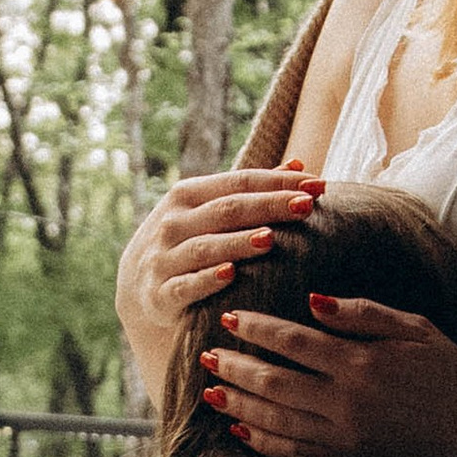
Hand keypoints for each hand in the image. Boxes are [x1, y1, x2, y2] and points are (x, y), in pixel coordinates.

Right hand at [116, 164, 325, 401]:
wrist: (138, 287)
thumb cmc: (189, 242)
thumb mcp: (211, 211)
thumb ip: (252, 191)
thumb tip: (300, 162)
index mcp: (189, 195)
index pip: (240, 182)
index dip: (279, 182)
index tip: (318, 184)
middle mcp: (173, 222)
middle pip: (227, 210)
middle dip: (269, 206)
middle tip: (306, 206)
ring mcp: (163, 257)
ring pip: (206, 247)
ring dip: (238, 243)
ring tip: (270, 238)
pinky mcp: (159, 294)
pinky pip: (185, 286)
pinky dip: (206, 280)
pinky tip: (230, 275)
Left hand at [201, 292, 456, 456]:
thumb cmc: (448, 370)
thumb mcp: (414, 327)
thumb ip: (362, 313)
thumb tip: (313, 300)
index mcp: (362, 364)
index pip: (294, 343)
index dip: (257, 331)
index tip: (230, 319)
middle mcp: (347, 402)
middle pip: (275, 384)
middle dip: (236, 369)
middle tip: (205, 355)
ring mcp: (344, 434)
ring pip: (277, 422)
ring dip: (239, 407)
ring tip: (211, 392)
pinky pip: (295, 451)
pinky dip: (263, 442)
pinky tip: (241, 431)